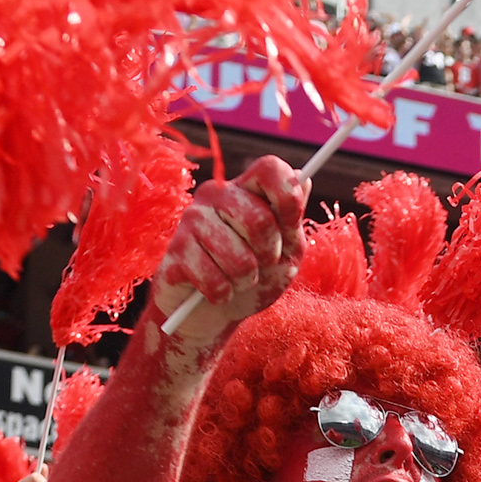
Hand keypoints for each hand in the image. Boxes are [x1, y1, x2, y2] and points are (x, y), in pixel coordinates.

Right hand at [155, 157, 306, 346]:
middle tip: (262, 264)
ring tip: (238, 280)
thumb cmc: (252, 279)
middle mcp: (216, 195)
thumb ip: (292, 222)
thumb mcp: (285, 255)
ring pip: (240, 258)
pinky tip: (217, 290)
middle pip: (260, 220)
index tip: (291, 226)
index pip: (270, 169)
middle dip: (270, 254)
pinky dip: (224, 294)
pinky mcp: (176, 250)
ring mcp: (192, 219)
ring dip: (247, 280)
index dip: (288, 196)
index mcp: (246, 190)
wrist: (211, 312)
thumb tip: (305, 178)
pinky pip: (215, 280)